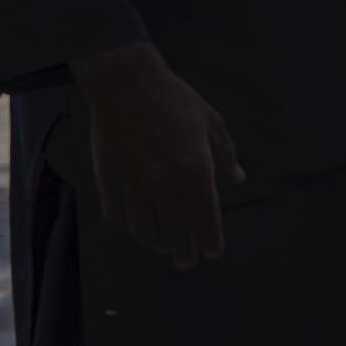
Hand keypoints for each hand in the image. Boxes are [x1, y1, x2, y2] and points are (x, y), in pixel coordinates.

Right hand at [72, 42, 243, 269]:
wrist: (127, 84)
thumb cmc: (176, 100)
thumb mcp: (212, 122)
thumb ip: (225, 155)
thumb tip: (238, 180)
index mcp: (195, 167)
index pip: (205, 217)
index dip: (210, 240)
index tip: (213, 253)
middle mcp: (165, 181)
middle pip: (176, 231)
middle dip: (185, 252)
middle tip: (188, 261)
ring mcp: (133, 183)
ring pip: (145, 230)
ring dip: (157, 243)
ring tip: (166, 247)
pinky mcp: (107, 181)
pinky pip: (118, 217)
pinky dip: (129, 228)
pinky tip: (139, 229)